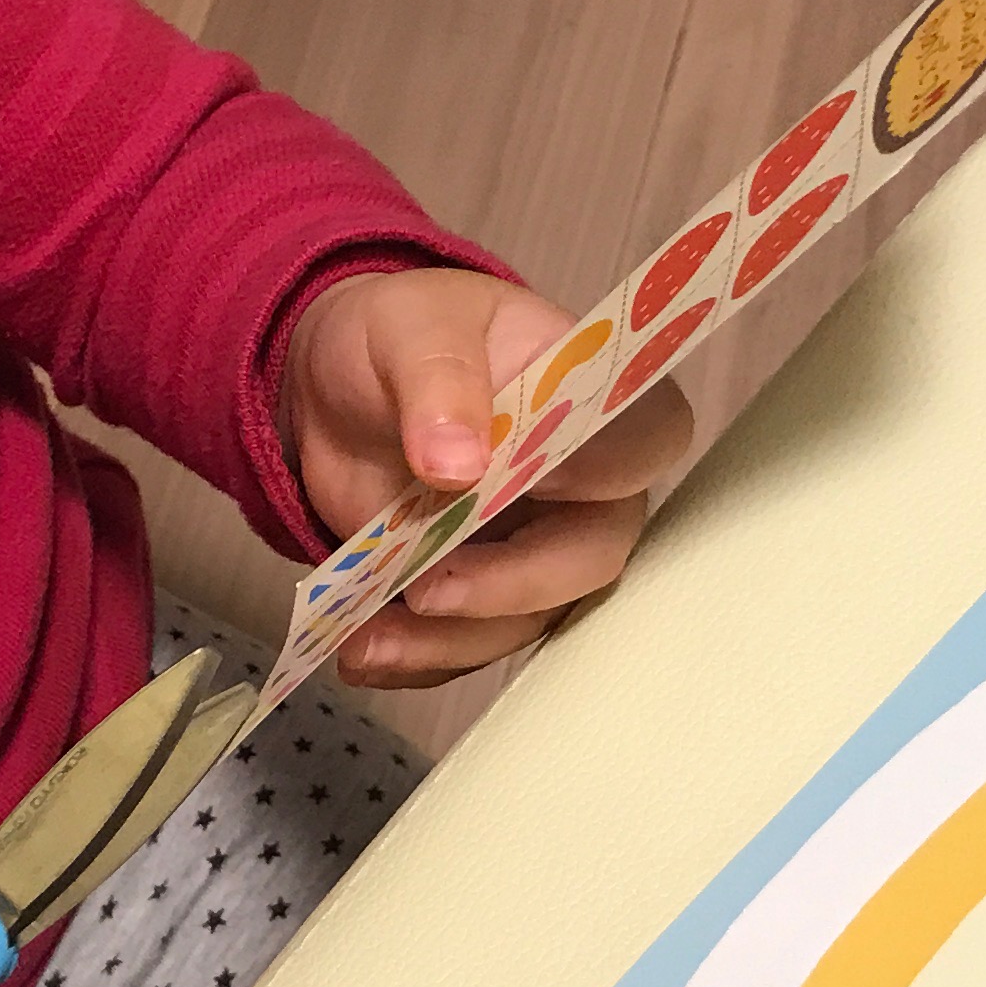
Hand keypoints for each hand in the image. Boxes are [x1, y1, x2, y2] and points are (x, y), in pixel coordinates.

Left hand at [279, 266, 693, 687]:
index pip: (645, 440)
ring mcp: (535, 548)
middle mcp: (586, 487)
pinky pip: (466, 643)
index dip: (608, 470)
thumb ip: (439, 380)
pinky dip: (416, 658)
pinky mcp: (482, 593)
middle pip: (590, 557)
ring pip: (525, 619)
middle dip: (512, 586)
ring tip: (371, 641)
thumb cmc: (403, 337)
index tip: (537, 477)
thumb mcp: (411, 328)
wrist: (340, 386)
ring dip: (449, 641)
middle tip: (429, 587)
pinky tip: (363, 648)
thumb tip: (458, 462)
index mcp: (595, 398)